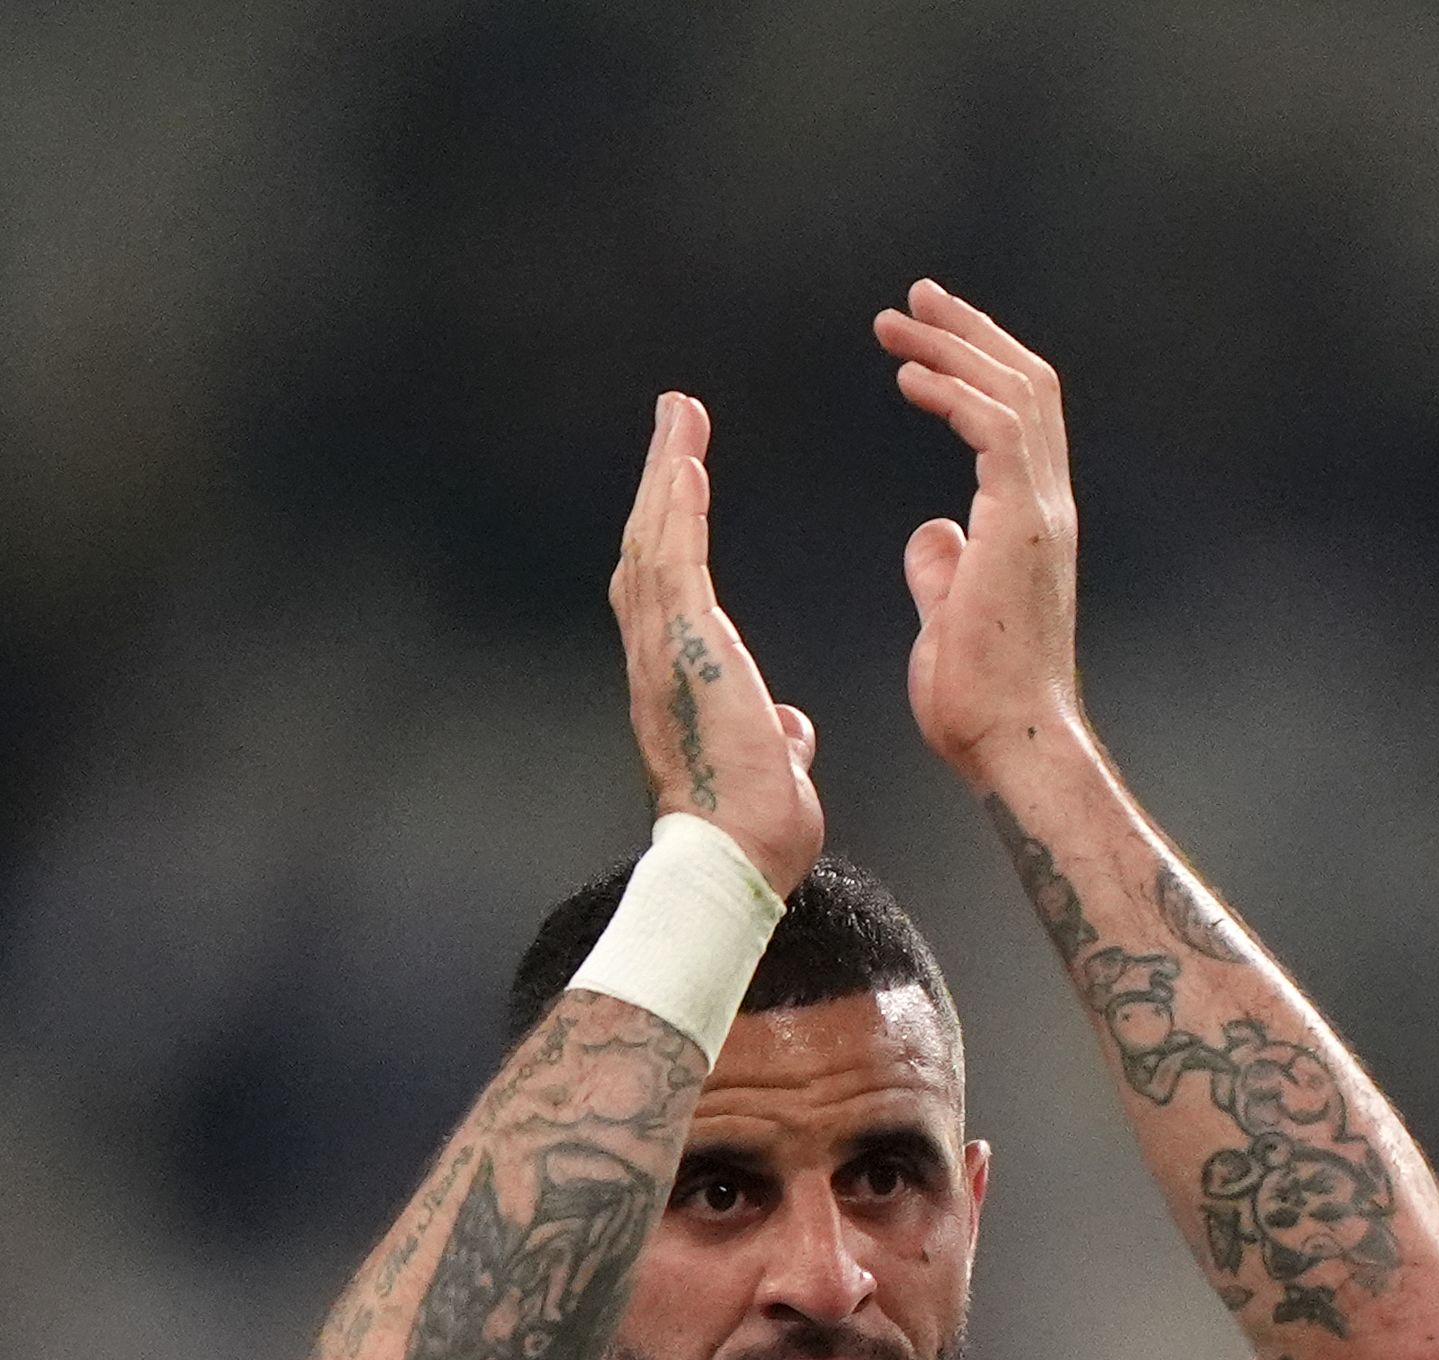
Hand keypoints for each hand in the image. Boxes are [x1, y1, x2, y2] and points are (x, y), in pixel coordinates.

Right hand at [609, 393, 822, 901]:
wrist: (734, 864)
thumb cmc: (752, 834)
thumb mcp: (771, 771)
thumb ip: (776, 739)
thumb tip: (790, 733)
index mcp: (680, 684)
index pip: (669, 589)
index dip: (671, 529)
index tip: (684, 481)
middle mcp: (657, 661)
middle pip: (648, 549)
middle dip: (660, 481)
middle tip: (675, 420)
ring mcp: (663, 655)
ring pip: (655, 544)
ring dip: (667, 475)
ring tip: (680, 417)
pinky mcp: (685, 653)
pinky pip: (677, 565)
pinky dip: (680, 511)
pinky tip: (688, 463)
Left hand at [875, 282, 1083, 782]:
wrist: (1011, 746)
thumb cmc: (980, 703)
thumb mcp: (949, 617)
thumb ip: (943, 567)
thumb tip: (931, 531)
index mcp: (1032, 525)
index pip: (1017, 421)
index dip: (973, 372)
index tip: (921, 348)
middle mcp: (1047, 507)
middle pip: (1024, 386)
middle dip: (968, 334)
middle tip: (915, 298)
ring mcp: (1040, 513)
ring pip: (1014, 392)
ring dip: (954, 346)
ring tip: (899, 319)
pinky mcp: (1020, 524)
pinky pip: (993, 428)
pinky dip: (952, 392)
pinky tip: (907, 375)